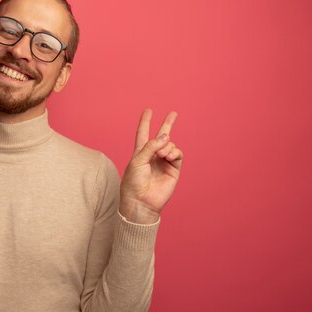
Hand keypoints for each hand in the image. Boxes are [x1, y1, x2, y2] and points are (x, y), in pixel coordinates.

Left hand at [119, 109, 183, 223]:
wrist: (141, 201)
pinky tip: (168, 156)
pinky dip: (174, 152)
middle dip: (167, 124)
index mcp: (140, 152)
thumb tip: (166, 136)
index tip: (148, 110)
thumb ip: (151, 146)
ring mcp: (164, 162)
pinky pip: (177, 154)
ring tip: (162, 155)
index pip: (143, 133)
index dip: (145, 122)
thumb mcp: (137, 160)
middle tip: (173, 113)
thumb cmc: (134, 182)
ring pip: (170, 145)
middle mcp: (153, 156)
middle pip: (161, 136)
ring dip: (166, 146)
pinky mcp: (173, 169)